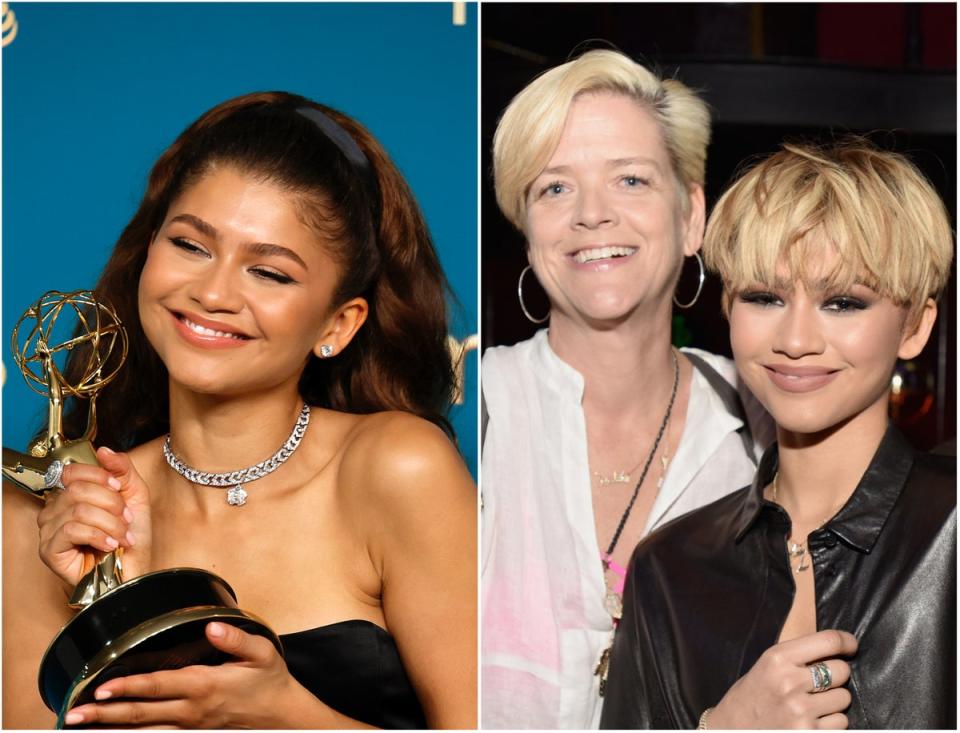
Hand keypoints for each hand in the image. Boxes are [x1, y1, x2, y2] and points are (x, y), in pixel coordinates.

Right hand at [37, 446, 151, 586]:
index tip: (119, 489)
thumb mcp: (135, 495)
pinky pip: (72, 530)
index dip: (100, 476)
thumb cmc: (132, 538)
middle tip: (125, 520)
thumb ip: (122, 469)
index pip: (74, 471)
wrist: (135, 571)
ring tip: (121, 536)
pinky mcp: (49, 550)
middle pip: (78, 490)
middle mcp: (55, 510)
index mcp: (73, 495)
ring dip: (110, 523)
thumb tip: (103, 450)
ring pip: (79, 510)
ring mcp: (49, 530)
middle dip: (111, 504)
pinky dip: (98, 536)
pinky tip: (110, 545)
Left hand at [63, 622, 299, 728]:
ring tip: (82, 727)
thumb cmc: (269, 680)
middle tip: (73, 713)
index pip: (158, 686)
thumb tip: (211, 626)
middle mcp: (191, 709)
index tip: (102, 688)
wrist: (281, 715)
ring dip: (110, 729)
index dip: (129, 686)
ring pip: (143, 730)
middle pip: (140, 714)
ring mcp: (190, 725)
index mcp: (204, 686)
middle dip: (104, 714)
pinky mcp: (192, 732)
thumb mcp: (262, 653)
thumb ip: (236, 639)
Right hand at [707, 629, 856, 729]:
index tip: (850, 645)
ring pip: (844, 698)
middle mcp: (789, 682)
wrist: (732, 729)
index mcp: (777, 658)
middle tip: (820, 682)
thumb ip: (796, 657)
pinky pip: (841, 722)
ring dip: (834, 701)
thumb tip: (837, 649)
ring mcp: (800, 710)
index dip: (846, 641)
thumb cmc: (751, 696)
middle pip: (841, 670)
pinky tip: (811, 720)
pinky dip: (831, 722)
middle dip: (836, 675)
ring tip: (811, 704)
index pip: (828, 640)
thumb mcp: (766, 666)